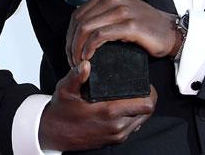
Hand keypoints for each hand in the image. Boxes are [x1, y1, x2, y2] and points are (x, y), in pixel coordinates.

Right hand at [38, 60, 157, 150]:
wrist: (54, 134)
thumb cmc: (61, 110)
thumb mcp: (65, 89)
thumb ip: (77, 76)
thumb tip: (87, 64)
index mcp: (108, 112)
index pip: (145, 104)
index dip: (150, 92)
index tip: (145, 83)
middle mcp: (116, 126)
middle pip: (147, 112)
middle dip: (147, 99)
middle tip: (141, 87)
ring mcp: (116, 135)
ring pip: (142, 120)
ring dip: (141, 109)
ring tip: (134, 96)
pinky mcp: (114, 140)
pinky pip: (133, 127)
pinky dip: (134, 117)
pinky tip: (125, 107)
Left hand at [67, 0, 181, 65]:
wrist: (170, 32)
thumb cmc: (146, 26)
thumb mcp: (121, 13)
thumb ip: (102, 14)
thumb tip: (79, 30)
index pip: (78, 13)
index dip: (70, 34)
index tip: (70, 49)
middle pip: (79, 21)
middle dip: (71, 43)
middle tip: (72, 59)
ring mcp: (122, 10)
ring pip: (86, 28)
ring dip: (78, 48)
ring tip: (79, 61)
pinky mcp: (129, 25)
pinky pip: (99, 36)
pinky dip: (90, 48)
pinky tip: (89, 57)